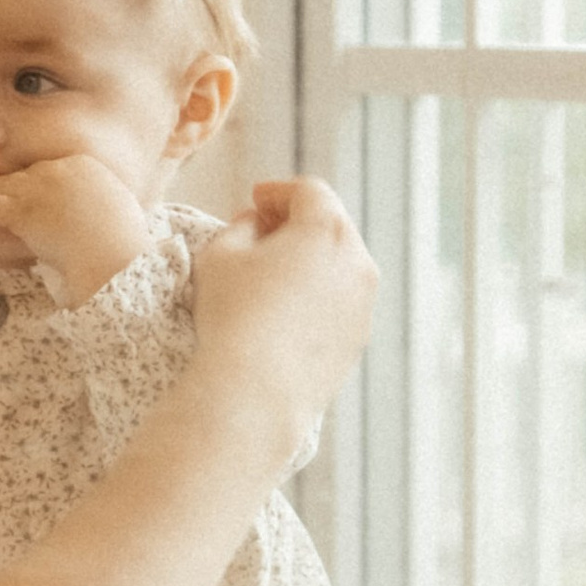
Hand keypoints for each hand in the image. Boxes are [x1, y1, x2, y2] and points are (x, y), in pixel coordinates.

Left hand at [0, 155, 149, 304]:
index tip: (25, 191)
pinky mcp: (22, 210)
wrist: (116, 258)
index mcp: (83, 165)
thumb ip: (99, 205)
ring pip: (2, 187)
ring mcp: (38, 188)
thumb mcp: (118, 213)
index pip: (48, 169)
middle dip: (6, 186)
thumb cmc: (122, 247)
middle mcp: (58, 169)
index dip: (33, 183)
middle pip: (22, 175)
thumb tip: (95, 216)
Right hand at [189, 181, 377, 445]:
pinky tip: (287, 311)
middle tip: (264, 231)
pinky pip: (340, 301)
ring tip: (273, 273)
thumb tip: (257, 223)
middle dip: (297, 222)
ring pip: (339, 264)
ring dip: (311, 259)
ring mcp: (365, 302)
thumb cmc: (232, 316)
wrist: (256, 393)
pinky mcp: (360, 338)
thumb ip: (241, 225)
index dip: (278, 192)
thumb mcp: (221, 254)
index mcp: (327, 229)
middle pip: (330, 224)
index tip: (256, 201)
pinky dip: (318, 294)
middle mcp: (358, 260)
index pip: (308, 192)